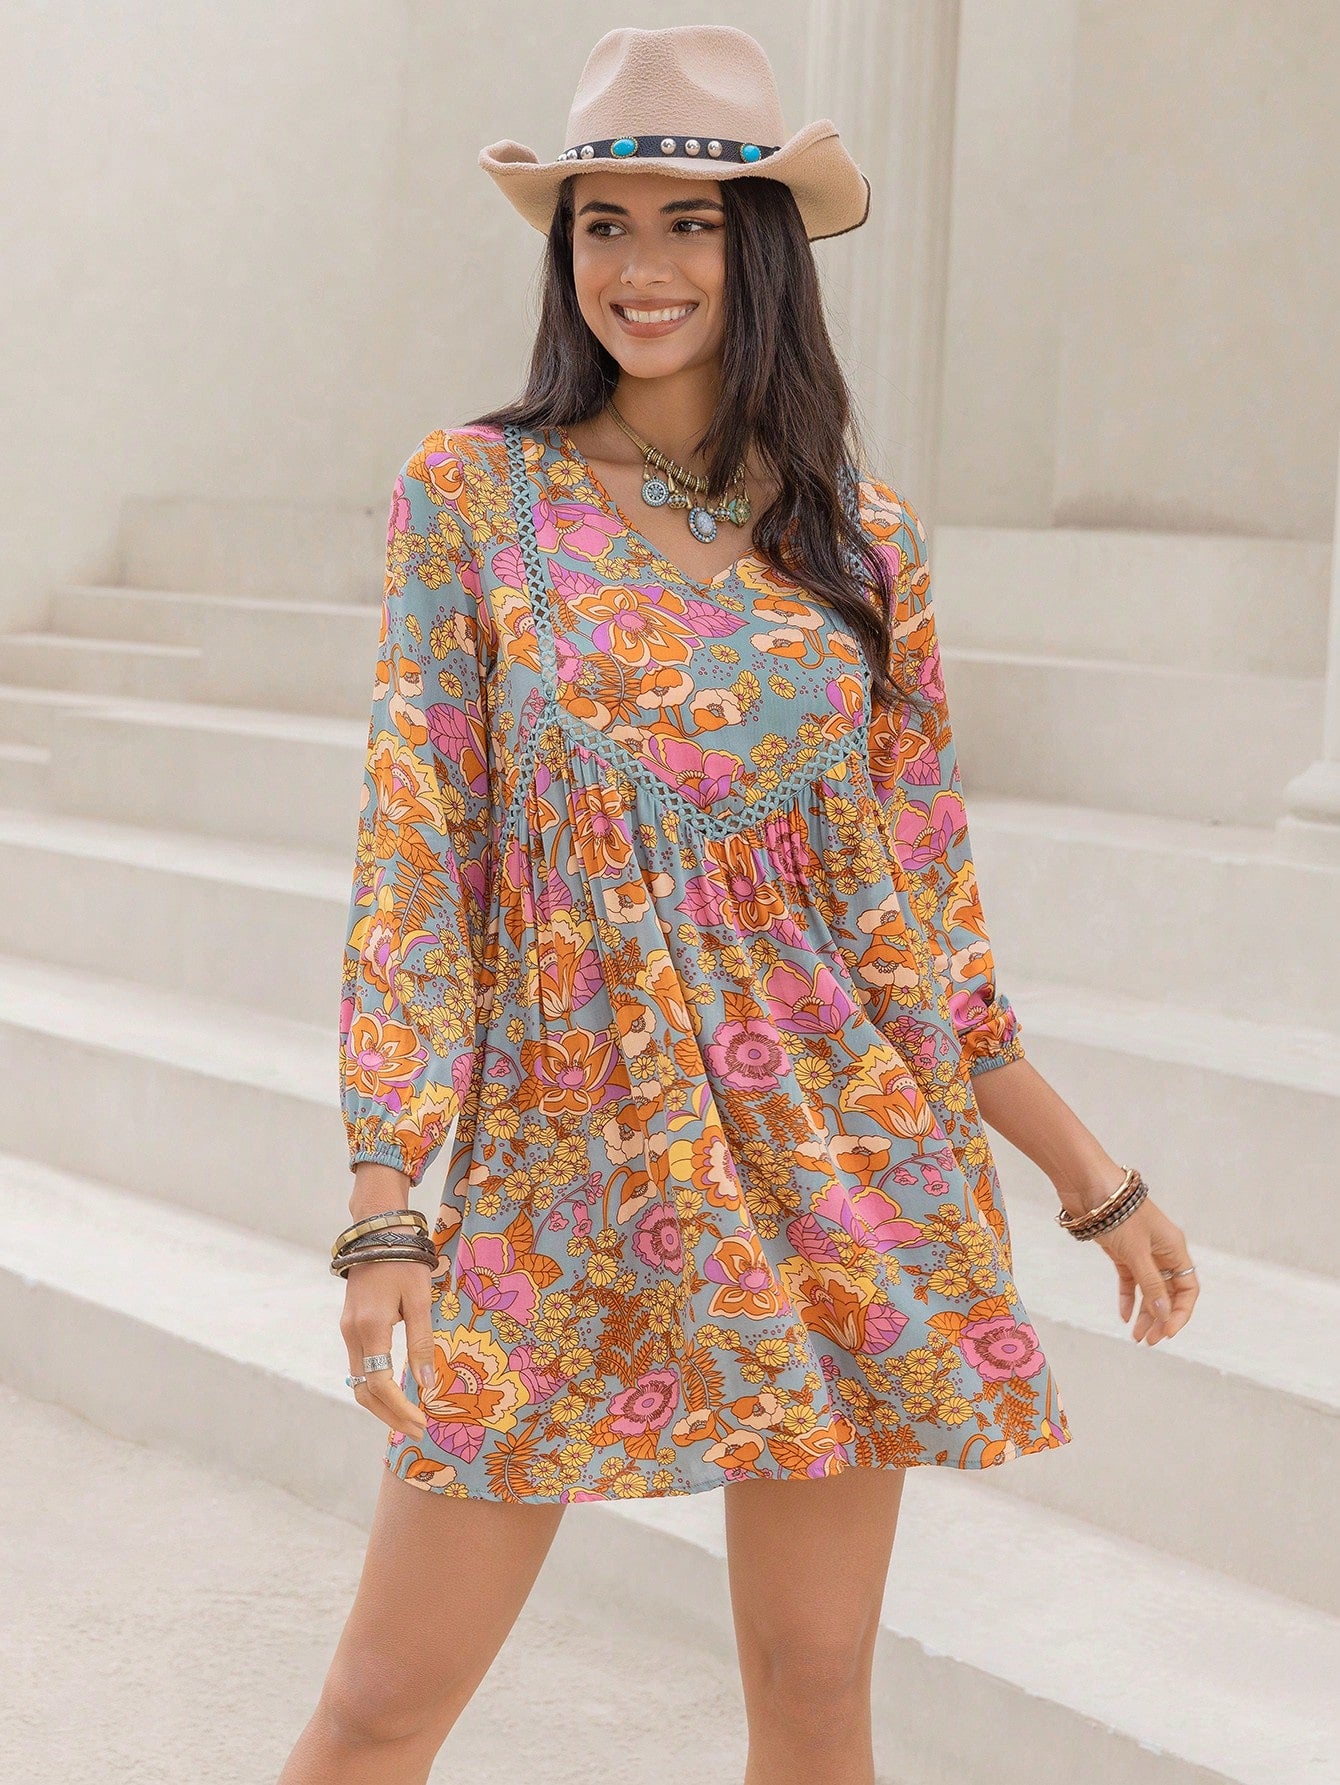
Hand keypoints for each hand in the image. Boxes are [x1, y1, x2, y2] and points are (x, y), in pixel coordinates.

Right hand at [339, 1256, 436, 1438]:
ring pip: (360, 1380)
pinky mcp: (351, 1326)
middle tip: (417, 1431)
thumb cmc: (404, 1262)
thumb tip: (427, 1386)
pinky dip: (376, 1386)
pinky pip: (361, 1366)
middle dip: (389, 1415)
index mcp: (370, 1327)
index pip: (380, 1383)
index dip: (400, 1408)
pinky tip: (396, 1394)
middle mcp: (352, 1333)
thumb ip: (422, 1343)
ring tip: (409, 1420)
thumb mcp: (420, 1300)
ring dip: (382, 1404)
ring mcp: (347, 1330)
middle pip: (364, 1390)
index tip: (422, 1423)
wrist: (377, 1232)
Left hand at [1092, 1194, 1198, 1344]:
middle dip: (1161, 1317)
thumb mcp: (1137, 1252)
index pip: (1187, 1288)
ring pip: (1148, 1289)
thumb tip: (1165, 1314)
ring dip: (1145, 1312)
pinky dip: (1127, 1297)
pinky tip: (1124, 1316)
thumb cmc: (1117, 1213)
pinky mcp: (1120, 1250)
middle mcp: (1161, 1250)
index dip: (1181, 1312)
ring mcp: (1140, 1251)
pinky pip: (1129, 1279)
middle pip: (1168, 1292)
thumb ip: (1151, 1283)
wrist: (1088, 1184)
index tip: (1168, 1332)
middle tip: (1149, 1341)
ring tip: (1137, 1337)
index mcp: (1174, 1248)